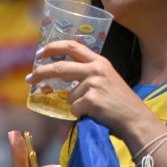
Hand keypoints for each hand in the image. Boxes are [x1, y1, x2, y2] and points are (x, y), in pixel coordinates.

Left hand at [28, 40, 156, 140]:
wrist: (136, 120)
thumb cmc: (120, 104)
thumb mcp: (106, 80)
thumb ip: (87, 75)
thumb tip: (58, 79)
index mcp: (100, 62)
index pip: (72, 46)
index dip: (53, 47)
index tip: (39, 53)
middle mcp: (97, 69)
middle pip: (60, 67)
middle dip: (41, 72)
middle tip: (29, 79)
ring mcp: (94, 84)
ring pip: (68, 95)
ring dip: (75, 105)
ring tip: (94, 110)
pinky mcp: (91, 99)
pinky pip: (74, 108)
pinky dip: (80, 114)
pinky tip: (95, 115)